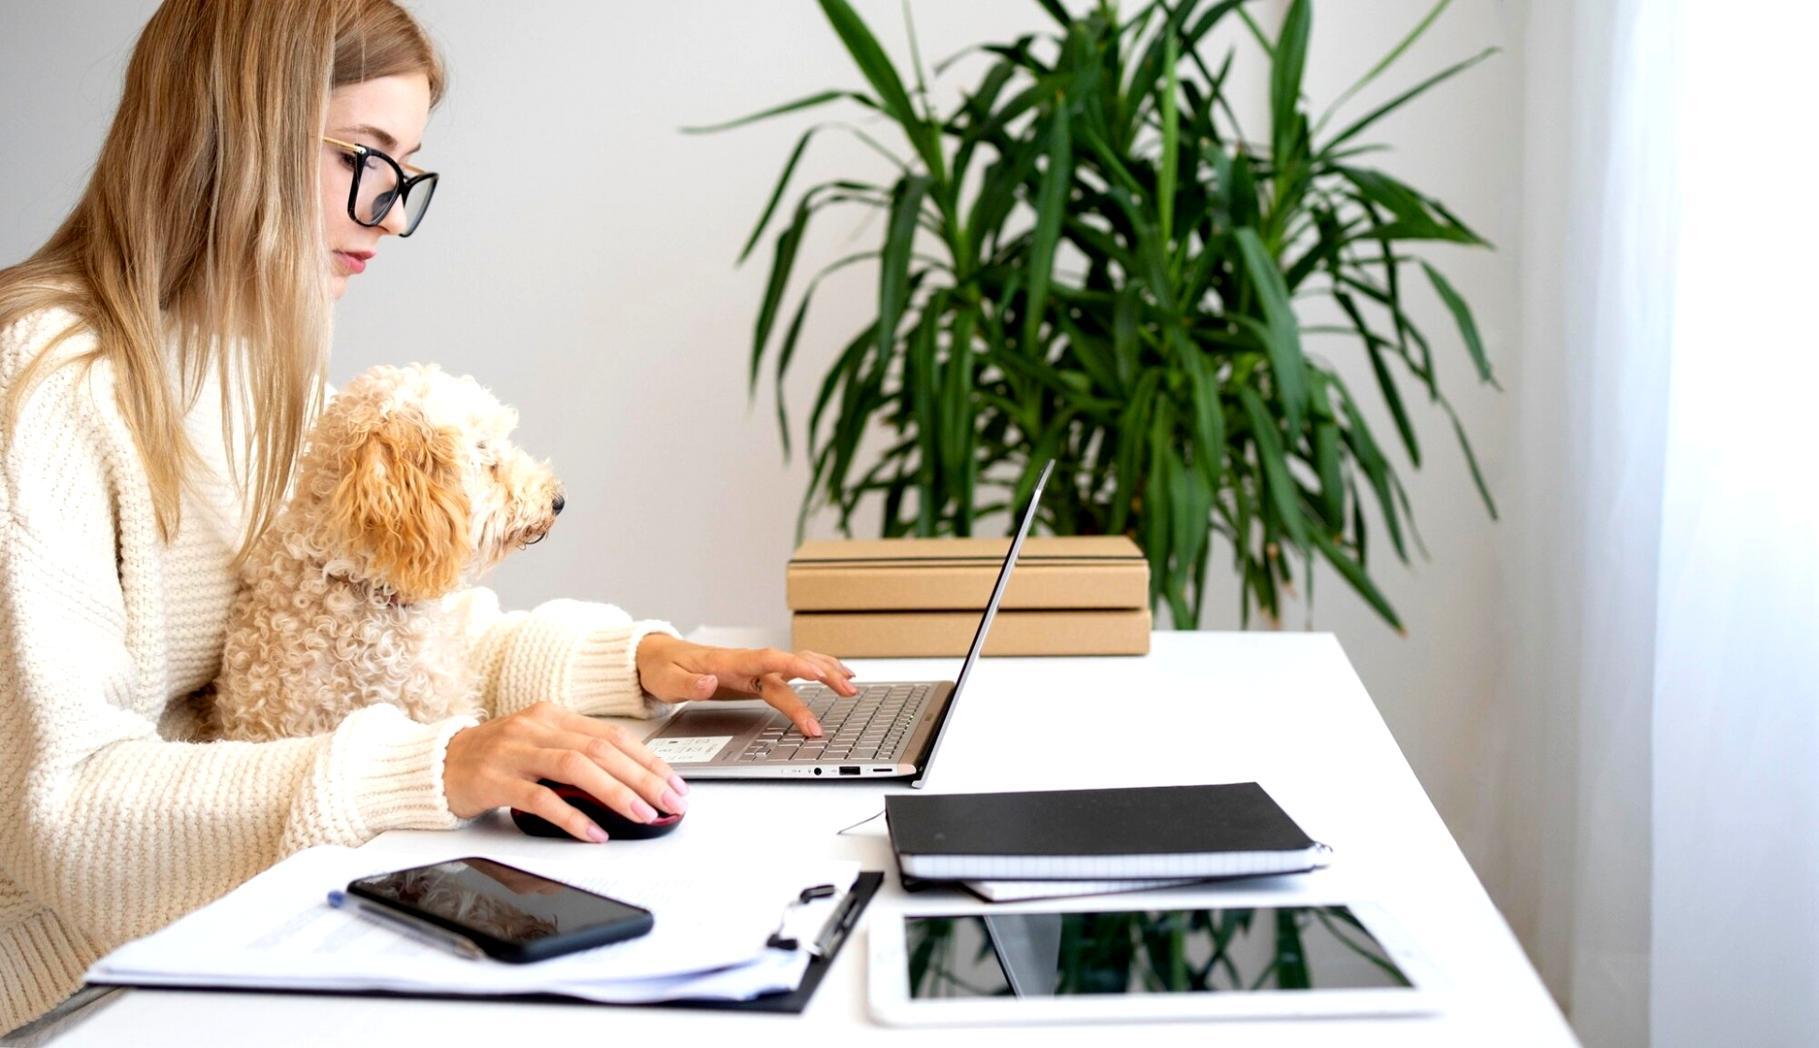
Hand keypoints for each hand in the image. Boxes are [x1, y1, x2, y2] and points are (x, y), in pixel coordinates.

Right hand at [442, 701, 688, 841]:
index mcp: (554, 715)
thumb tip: (630, 783)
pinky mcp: (494, 779)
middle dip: (642, 778)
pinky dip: (570, 816)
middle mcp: (537, 727)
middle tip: (669, 803)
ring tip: (640, 815)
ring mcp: (514, 751)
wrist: (436, 764)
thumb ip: (577, 756)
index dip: (648, 760)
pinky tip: (592, 833)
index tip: (674, 785)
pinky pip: (539, 798)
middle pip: (601, 749)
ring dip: (614, 792)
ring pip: (576, 767)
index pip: (613, 735)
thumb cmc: (495, 760)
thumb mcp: (540, 747)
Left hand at [634, 635, 857, 736]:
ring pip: (795, 663)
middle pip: (790, 664)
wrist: (655, 655)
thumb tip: (710, 684)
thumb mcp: (666, 681)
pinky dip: (815, 669)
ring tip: (850, 685)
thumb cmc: (661, 668)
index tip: (815, 673)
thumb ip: (688, 684)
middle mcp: (745, 662)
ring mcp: (752, 667)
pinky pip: (790, 670)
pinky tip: (833, 674)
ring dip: (824, 671)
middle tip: (846, 691)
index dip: (792, 665)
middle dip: (821, 675)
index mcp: (727, 662)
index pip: (766, 660)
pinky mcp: (754, 675)